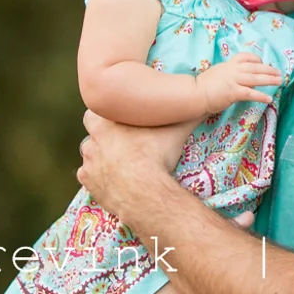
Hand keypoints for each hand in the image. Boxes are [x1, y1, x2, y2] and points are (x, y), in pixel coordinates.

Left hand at [78, 110, 194, 218]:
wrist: (144, 192)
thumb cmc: (157, 155)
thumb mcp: (177, 129)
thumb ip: (189, 112)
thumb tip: (205, 101)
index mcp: (106, 123)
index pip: (94, 111)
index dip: (106, 115)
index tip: (119, 119)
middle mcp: (92, 142)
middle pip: (91, 133)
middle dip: (101, 135)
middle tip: (121, 141)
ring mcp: (89, 164)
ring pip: (89, 155)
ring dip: (100, 156)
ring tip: (119, 162)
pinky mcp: (89, 183)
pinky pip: (88, 177)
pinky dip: (97, 177)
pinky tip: (112, 179)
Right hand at [196, 53, 283, 113]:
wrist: (194, 93)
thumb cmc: (202, 87)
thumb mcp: (216, 74)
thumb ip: (225, 74)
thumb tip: (233, 77)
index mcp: (228, 65)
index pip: (245, 57)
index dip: (256, 59)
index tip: (263, 62)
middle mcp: (232, 70)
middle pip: (254, 67)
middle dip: (268, 69)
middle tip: (279, 72)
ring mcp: (233, 80)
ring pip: (255, 78)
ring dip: (269, 79)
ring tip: (279, 81)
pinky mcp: (233, 92)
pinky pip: (250, 93)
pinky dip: (261, 95)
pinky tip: (269, 98)